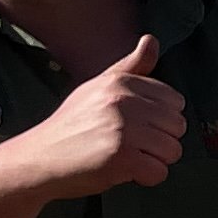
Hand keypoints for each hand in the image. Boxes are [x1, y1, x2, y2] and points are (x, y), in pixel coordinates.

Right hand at [4, 32, 185, 198]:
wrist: (39, 157)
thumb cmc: (72, 124)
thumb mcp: (98, 87)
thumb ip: (131, 67)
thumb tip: (152, 39)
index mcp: (120, 82)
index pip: (175, 101)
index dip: (160, 119)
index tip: (136, 125)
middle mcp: (123, 101)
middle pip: (178, 126)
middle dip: (160, 141)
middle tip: (129, 144)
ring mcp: (123, 129)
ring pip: (173, 150)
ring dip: (154, 160)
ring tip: (126, 156)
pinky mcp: (122, 158)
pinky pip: (159, 173)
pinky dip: (146, 178)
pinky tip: (123, 171)